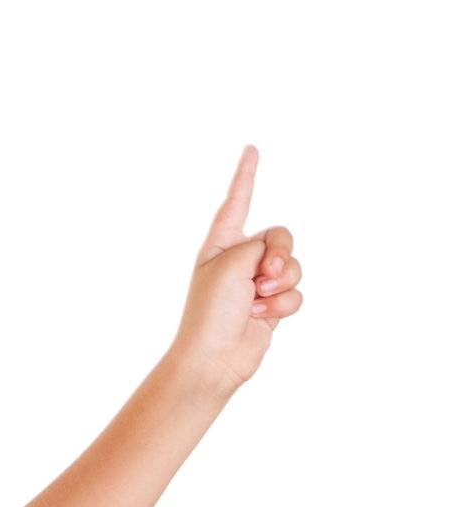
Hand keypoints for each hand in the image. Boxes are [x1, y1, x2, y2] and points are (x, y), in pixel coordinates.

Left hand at [169, 144, 303, 397]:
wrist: (213, 357)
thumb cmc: (211, 311)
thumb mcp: (232, 263)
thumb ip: (261, 246)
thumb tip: (278, 264)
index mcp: (220, 243)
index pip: (237, 201)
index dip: (246, 176)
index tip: (251, 149)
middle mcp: (240, 259)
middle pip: (281, 236)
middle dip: (281, 255)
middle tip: (263, 276)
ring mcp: (257, 283)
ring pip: (294, 267)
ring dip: (281, 285)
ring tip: (257, 301)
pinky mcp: (272, 305)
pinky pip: (296, 293)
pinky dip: (283, 306)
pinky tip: (262, 318)